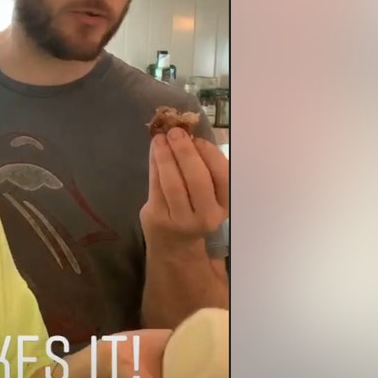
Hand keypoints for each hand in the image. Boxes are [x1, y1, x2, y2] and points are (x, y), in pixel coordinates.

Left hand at [140, 128, 229, 248]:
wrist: (175, 244)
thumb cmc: (194, 210)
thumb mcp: (207, 195)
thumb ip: (203, 168)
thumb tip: (188, 134)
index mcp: (224, 205)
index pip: (223, 177)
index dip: (210, 154)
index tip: (198, 139)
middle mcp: (206, 216)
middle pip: (197, 180)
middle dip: (185, 152)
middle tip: (176, 132)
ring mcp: (181, 219)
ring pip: (173, 183)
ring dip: (165, 156)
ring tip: (160, 138)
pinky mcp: (158, 217)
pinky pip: (155, 186)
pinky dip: (154, 164)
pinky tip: (154, 150)